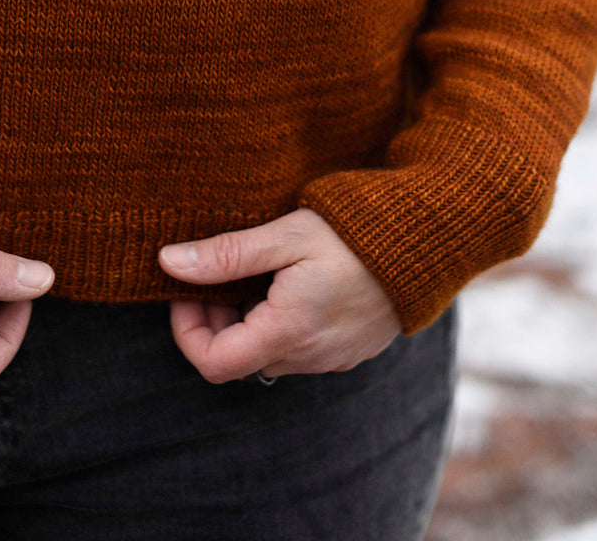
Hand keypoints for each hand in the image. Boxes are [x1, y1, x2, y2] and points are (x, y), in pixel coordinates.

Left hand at [157, 207, 401, 382]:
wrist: (428, 240)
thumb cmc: (356, 232)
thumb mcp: (286, 235)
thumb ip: (227, 255)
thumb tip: (168, 263)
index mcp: (288, 332)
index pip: (213, 363)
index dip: (187, 329)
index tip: (189, 289)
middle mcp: (309, 356)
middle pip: (237, 360)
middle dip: (215, 320)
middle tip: (219, 272)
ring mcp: (331, 357)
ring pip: (266, 355)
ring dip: (247, 321)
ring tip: (256, 271)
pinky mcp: (348, 350)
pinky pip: (297, 350)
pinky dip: (277, 323)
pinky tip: (289, 281)